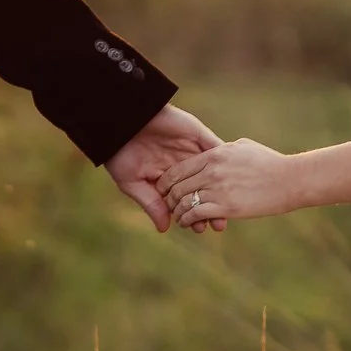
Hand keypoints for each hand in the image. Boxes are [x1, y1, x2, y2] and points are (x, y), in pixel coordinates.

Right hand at [105, 105, 221, 231]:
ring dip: (221, 189)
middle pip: (202, 189)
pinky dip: (224, 161)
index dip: (193, 213)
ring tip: (226, 208)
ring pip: (212, 172)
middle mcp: (182, 164)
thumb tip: (164, 228)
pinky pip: (215, 148)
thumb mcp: (132, 182)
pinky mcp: (197, 134)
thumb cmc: (120, 153)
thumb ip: (151, 203)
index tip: (199, 228)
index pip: (185, 198)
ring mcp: (191, 149)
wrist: (121, 121)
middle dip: (211, 206)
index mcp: (167, 177)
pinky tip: (230, 177)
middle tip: (217, 224)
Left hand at [161, 138, 301, 230]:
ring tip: (178, 217)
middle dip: (169, 198)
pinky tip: (188, 223)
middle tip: (169, 205)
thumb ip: (223, 149)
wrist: (290, 179)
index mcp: (215, 154)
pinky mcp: (226, 206)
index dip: (167, 181)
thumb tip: (213, 151)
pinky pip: (196, 214)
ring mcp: (218, 188)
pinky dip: (187, 220)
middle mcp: (212, 170)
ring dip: (177, 211)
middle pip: (177, 186)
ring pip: (184, 201)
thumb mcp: (243, 147)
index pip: (179, 168)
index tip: (166, 189)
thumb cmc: (269, 162)